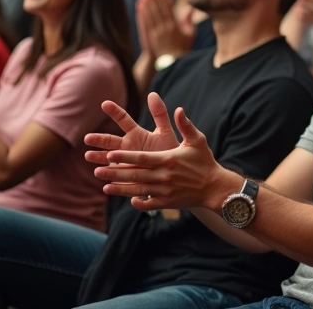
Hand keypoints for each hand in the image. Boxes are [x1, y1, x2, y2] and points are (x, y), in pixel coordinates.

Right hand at [85, 92, 179, 165]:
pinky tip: (98, 173)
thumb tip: (152, 93)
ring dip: (97, 156)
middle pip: (110, 140)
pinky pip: (113, 174)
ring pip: (107, 157)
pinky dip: (106, 173)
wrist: (172, 173)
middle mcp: (127, 146)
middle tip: (88, 138)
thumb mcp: (165, 132)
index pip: (123, 119)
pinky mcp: (124, 174)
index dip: (114, 111)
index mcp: (136, 133)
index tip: (105, 103)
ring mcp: (124, 160)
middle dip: (98, 139)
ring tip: (88, 155)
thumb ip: (160, 114)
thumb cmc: (169, 151)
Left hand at [93, 106, 233, 211]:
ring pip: (137, 190)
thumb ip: (186, 125)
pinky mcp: (167, 202)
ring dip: (120, 188)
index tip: (110, 154)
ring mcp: (164, 191)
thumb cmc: (205, 162)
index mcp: (168, 159)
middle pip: (135, 174)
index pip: (142, 157)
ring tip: (104, 186)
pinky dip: (138, 203)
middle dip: (115, 172)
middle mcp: (164, 176)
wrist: (216, 187)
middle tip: (97, 170)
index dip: (125, 156)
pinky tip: (128, 200)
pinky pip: (148, 203)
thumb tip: (179, 109)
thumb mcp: (197, 140)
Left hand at [141, 0, 193, 57]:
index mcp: (175, 26)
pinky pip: (146, 22)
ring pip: (151, 14)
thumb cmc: (183, 48)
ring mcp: (157, 32)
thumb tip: (188, 9)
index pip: (168, 8)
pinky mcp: (150, 36)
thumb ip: (189, 21)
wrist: (173, 62)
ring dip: (147, 3)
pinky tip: (140, 6)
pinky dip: (143, 13)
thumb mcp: (191, 34)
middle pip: (158, 9)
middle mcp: (165, 28)